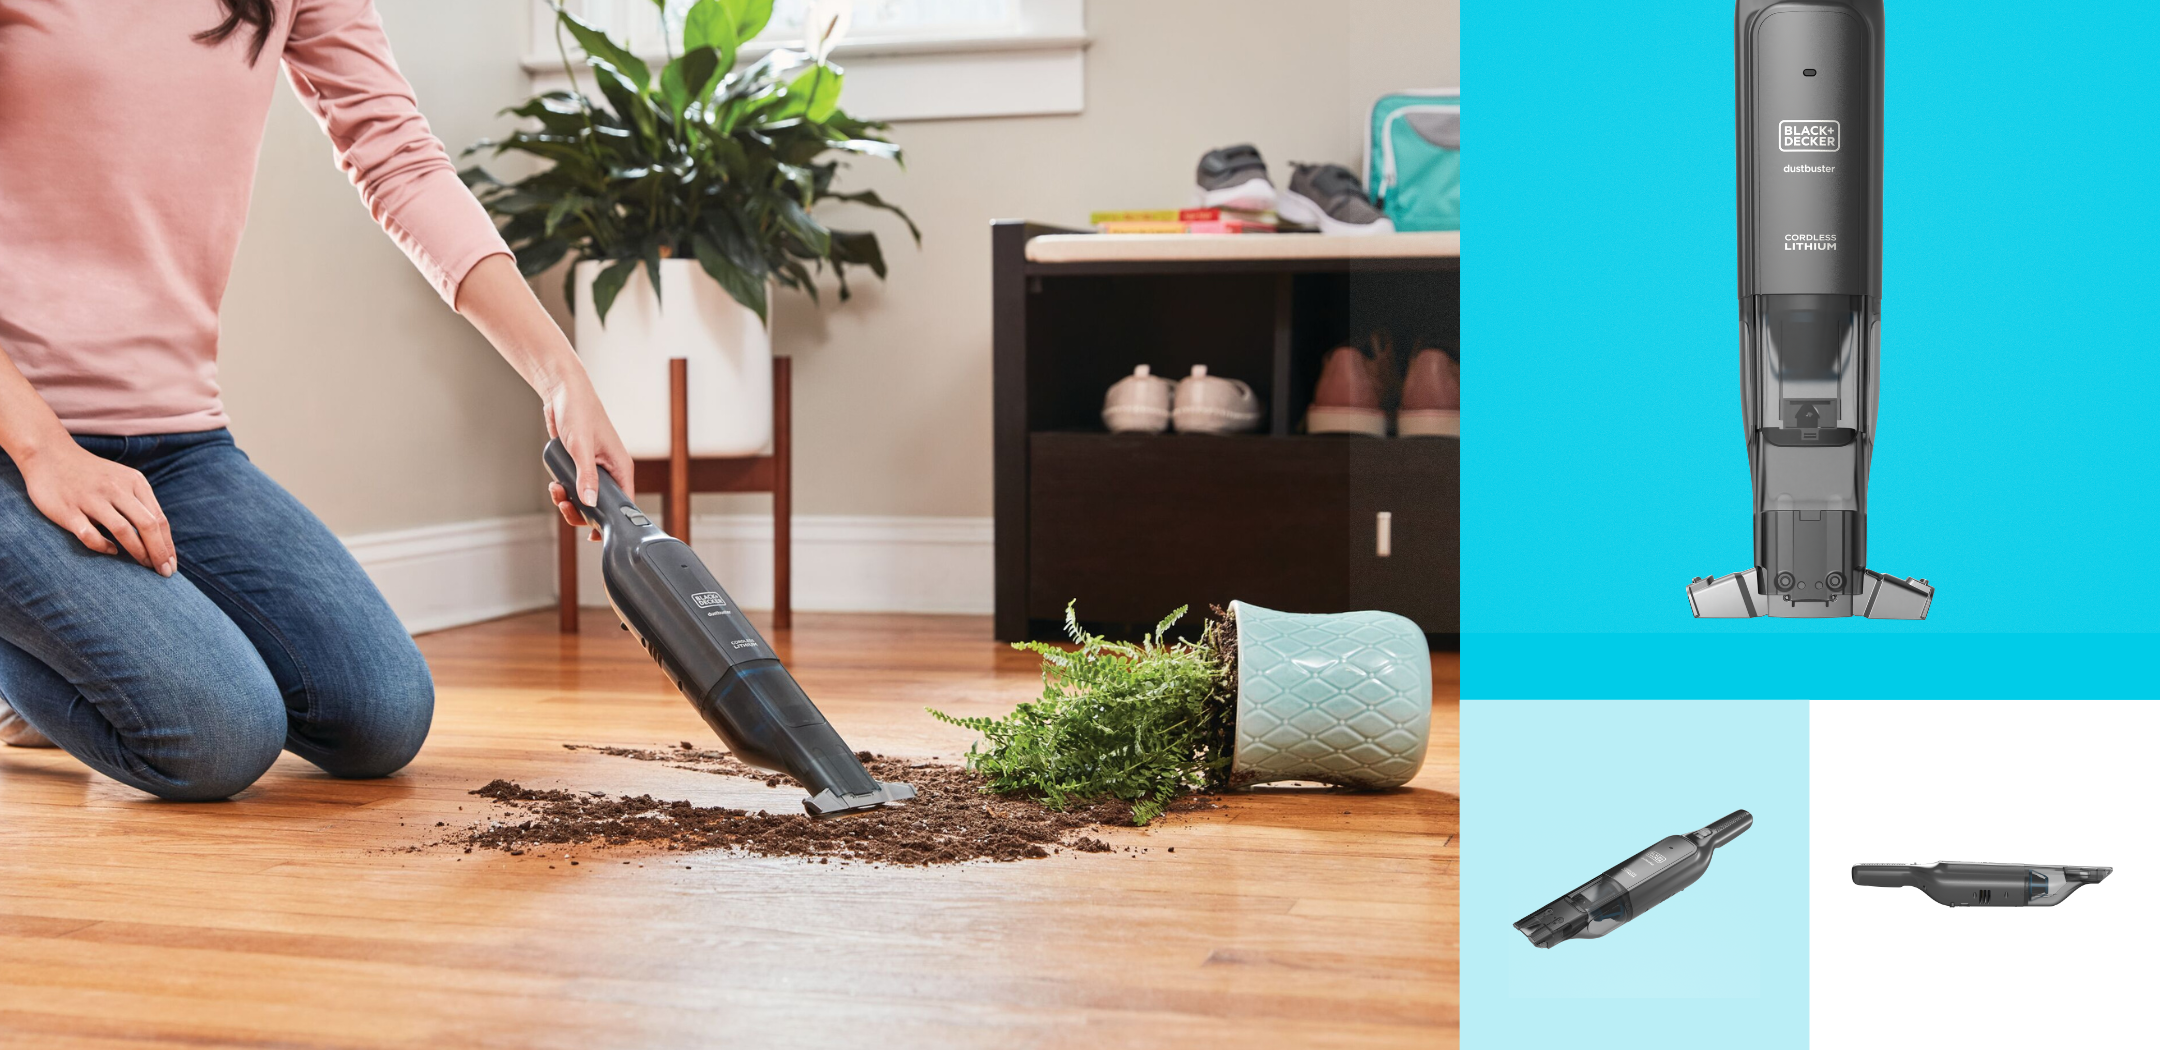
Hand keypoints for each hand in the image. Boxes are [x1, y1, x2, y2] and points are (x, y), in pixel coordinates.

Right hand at [17, 441, 174, 574]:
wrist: (49, 454)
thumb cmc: (92, 474)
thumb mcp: (123, 480)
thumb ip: (140, 503)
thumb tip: (160, 539)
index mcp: (134, 482)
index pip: (159, 519)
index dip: (168, 545)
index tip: (171, 564)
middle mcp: (115, 489)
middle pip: (147, 525)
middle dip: (159, 552)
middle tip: (164, 573)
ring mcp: (91, 499)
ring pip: (123, 531)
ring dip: (138, 552)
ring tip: (144, 566)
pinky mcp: (68, 510)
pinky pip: (90, 535)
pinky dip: (103, 546)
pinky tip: (110, 551)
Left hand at [541, 375, 633, 540]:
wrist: (562, 391)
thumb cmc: (579, 410)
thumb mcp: (581, 445)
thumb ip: (586, 475)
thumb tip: (589, 501)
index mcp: (620, 467)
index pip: (624, 504)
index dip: (611, 522)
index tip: (594, 533)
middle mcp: (610, 471)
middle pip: (602, 506)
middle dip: (582, 511)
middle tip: (566, 505)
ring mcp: (595, 470)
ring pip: (585, 499)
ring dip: (569, 501)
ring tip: (557, 491)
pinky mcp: (580, 466)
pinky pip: (574, 488)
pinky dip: (564, 491)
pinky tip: (554, 484)